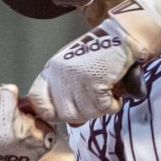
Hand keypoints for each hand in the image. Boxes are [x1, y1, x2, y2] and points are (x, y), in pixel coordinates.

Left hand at [34, 0, 160, 125]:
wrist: (122, 36)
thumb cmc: (101, 54)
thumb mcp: (76, 70)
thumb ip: (68, 95)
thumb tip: (72, 123)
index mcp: (52, 69)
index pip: (37, 99)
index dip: (49, 111)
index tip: (63, 112)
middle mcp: (60, 75)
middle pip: (63, 114)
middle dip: (82, 113)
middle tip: (95, 100)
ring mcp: (76, 80)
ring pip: (84, 114)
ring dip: (99, 108)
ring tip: (107, 91)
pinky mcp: (95, 84)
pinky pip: (103, 108)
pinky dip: (113, 104)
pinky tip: (115, 89)